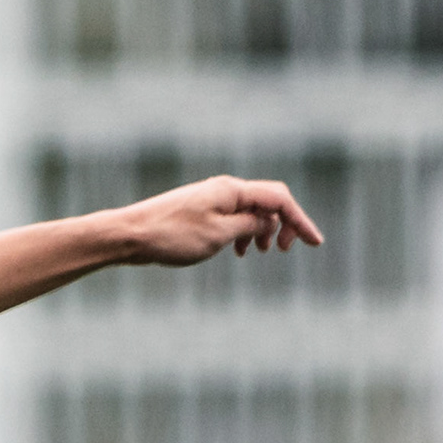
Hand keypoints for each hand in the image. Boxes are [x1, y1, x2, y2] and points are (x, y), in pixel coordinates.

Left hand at [118, 174, 323, 266]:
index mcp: (233, 190)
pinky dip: (242, 232)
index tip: (315, 243)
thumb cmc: (171, 236)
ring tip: (257, 254)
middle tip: (282, 251)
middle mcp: (224, 189)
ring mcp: (210, 199)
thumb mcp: (219, 236)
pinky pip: (231, 218)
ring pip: (249, 211)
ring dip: (261, 230)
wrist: (128, 235)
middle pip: (267, 201)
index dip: (300, 221)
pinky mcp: (198, 210)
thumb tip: (268, 223)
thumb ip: (249, 227)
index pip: (279, 199)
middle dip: (282, 224)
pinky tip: (237, 251)